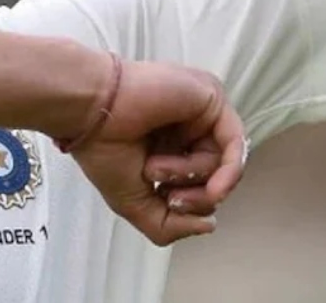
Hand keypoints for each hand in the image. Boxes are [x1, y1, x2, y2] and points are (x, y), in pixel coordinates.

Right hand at [66, 60, 245, 245]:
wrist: (90, 112)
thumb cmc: (102, 148)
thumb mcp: (134, 204)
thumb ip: (169, 226)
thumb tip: (208, 225)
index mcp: (169, 148)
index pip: (201, 185)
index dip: (190, 205)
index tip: (164, 203)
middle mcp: (188, 129)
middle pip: (217, 177)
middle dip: (196, 198)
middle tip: (167, 196)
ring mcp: (200, 113)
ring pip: (224, 163)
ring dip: (190, 178)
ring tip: (154, 168)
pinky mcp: (211, 99)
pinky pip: (235, 145)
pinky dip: (228, 174)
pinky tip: (214, 190)